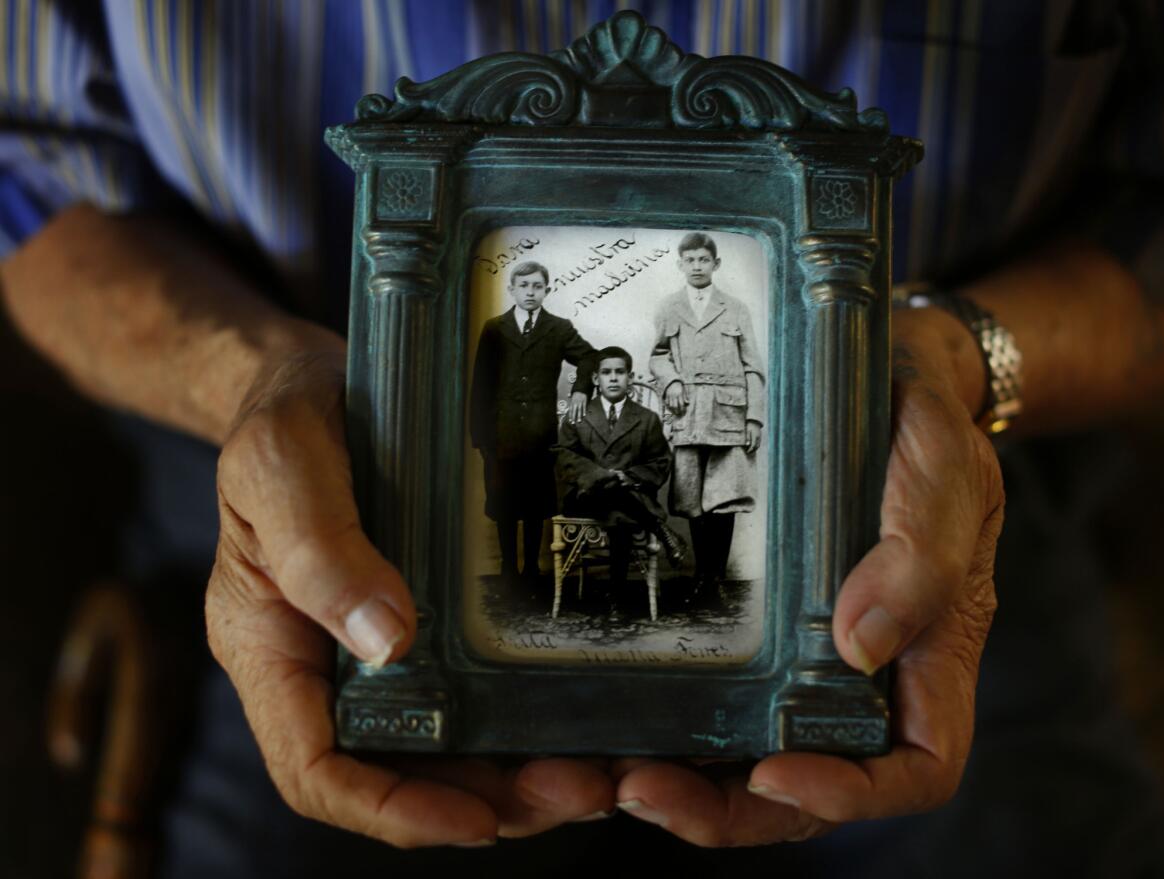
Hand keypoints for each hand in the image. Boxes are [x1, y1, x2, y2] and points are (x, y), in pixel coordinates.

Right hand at [206, 348, 613, 847]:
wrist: (318, 382)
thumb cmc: (280, 419)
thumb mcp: (281, 466)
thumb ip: (320, 550)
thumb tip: (388, 641)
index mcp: (271, 647)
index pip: (316, 767)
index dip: (391, 810)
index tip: (472, 820)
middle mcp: (327, 663)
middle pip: (399, 770)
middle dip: (485, 801)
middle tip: (574, 792)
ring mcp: (380, 643)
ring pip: (447, 740)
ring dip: (517, 769)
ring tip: (595, 770)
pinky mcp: (427, 613)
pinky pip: (473, 685)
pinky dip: (522, 712)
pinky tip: (578, 709)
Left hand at [612, 308, 1003, 845]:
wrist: (881, 376)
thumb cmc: (927, 429)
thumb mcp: (943, 478)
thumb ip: (920, 560)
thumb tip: (860, 648)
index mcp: (927, 657)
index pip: (910, 767)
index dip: (849, 795)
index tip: (775, 775)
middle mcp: (859, 674)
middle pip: (802, 785)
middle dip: (721, 808)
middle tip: (637, 789)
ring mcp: (798, 654)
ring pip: (740, 753)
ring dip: (669, 777)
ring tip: (591, 773)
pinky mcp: (748, 625)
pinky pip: (706, 691)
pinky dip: (655, 716)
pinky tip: (595, 710)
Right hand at [663, 381, 686, 415]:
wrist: (670, 379)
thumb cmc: (679, 384)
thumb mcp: (684, 389)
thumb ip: (685, 396)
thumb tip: (687, 403)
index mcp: (680, 394)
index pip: (681, 404)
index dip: (683, 409)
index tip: (684, 412)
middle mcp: (674, 395)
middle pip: (675, 406)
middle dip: (677, 411)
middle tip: (679, 414)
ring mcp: (669, 395)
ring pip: (670, 405)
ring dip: (672, 410)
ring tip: (675, 412)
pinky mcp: (666, 395)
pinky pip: (667, 402)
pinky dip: (668, 406)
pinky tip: (670, 407)